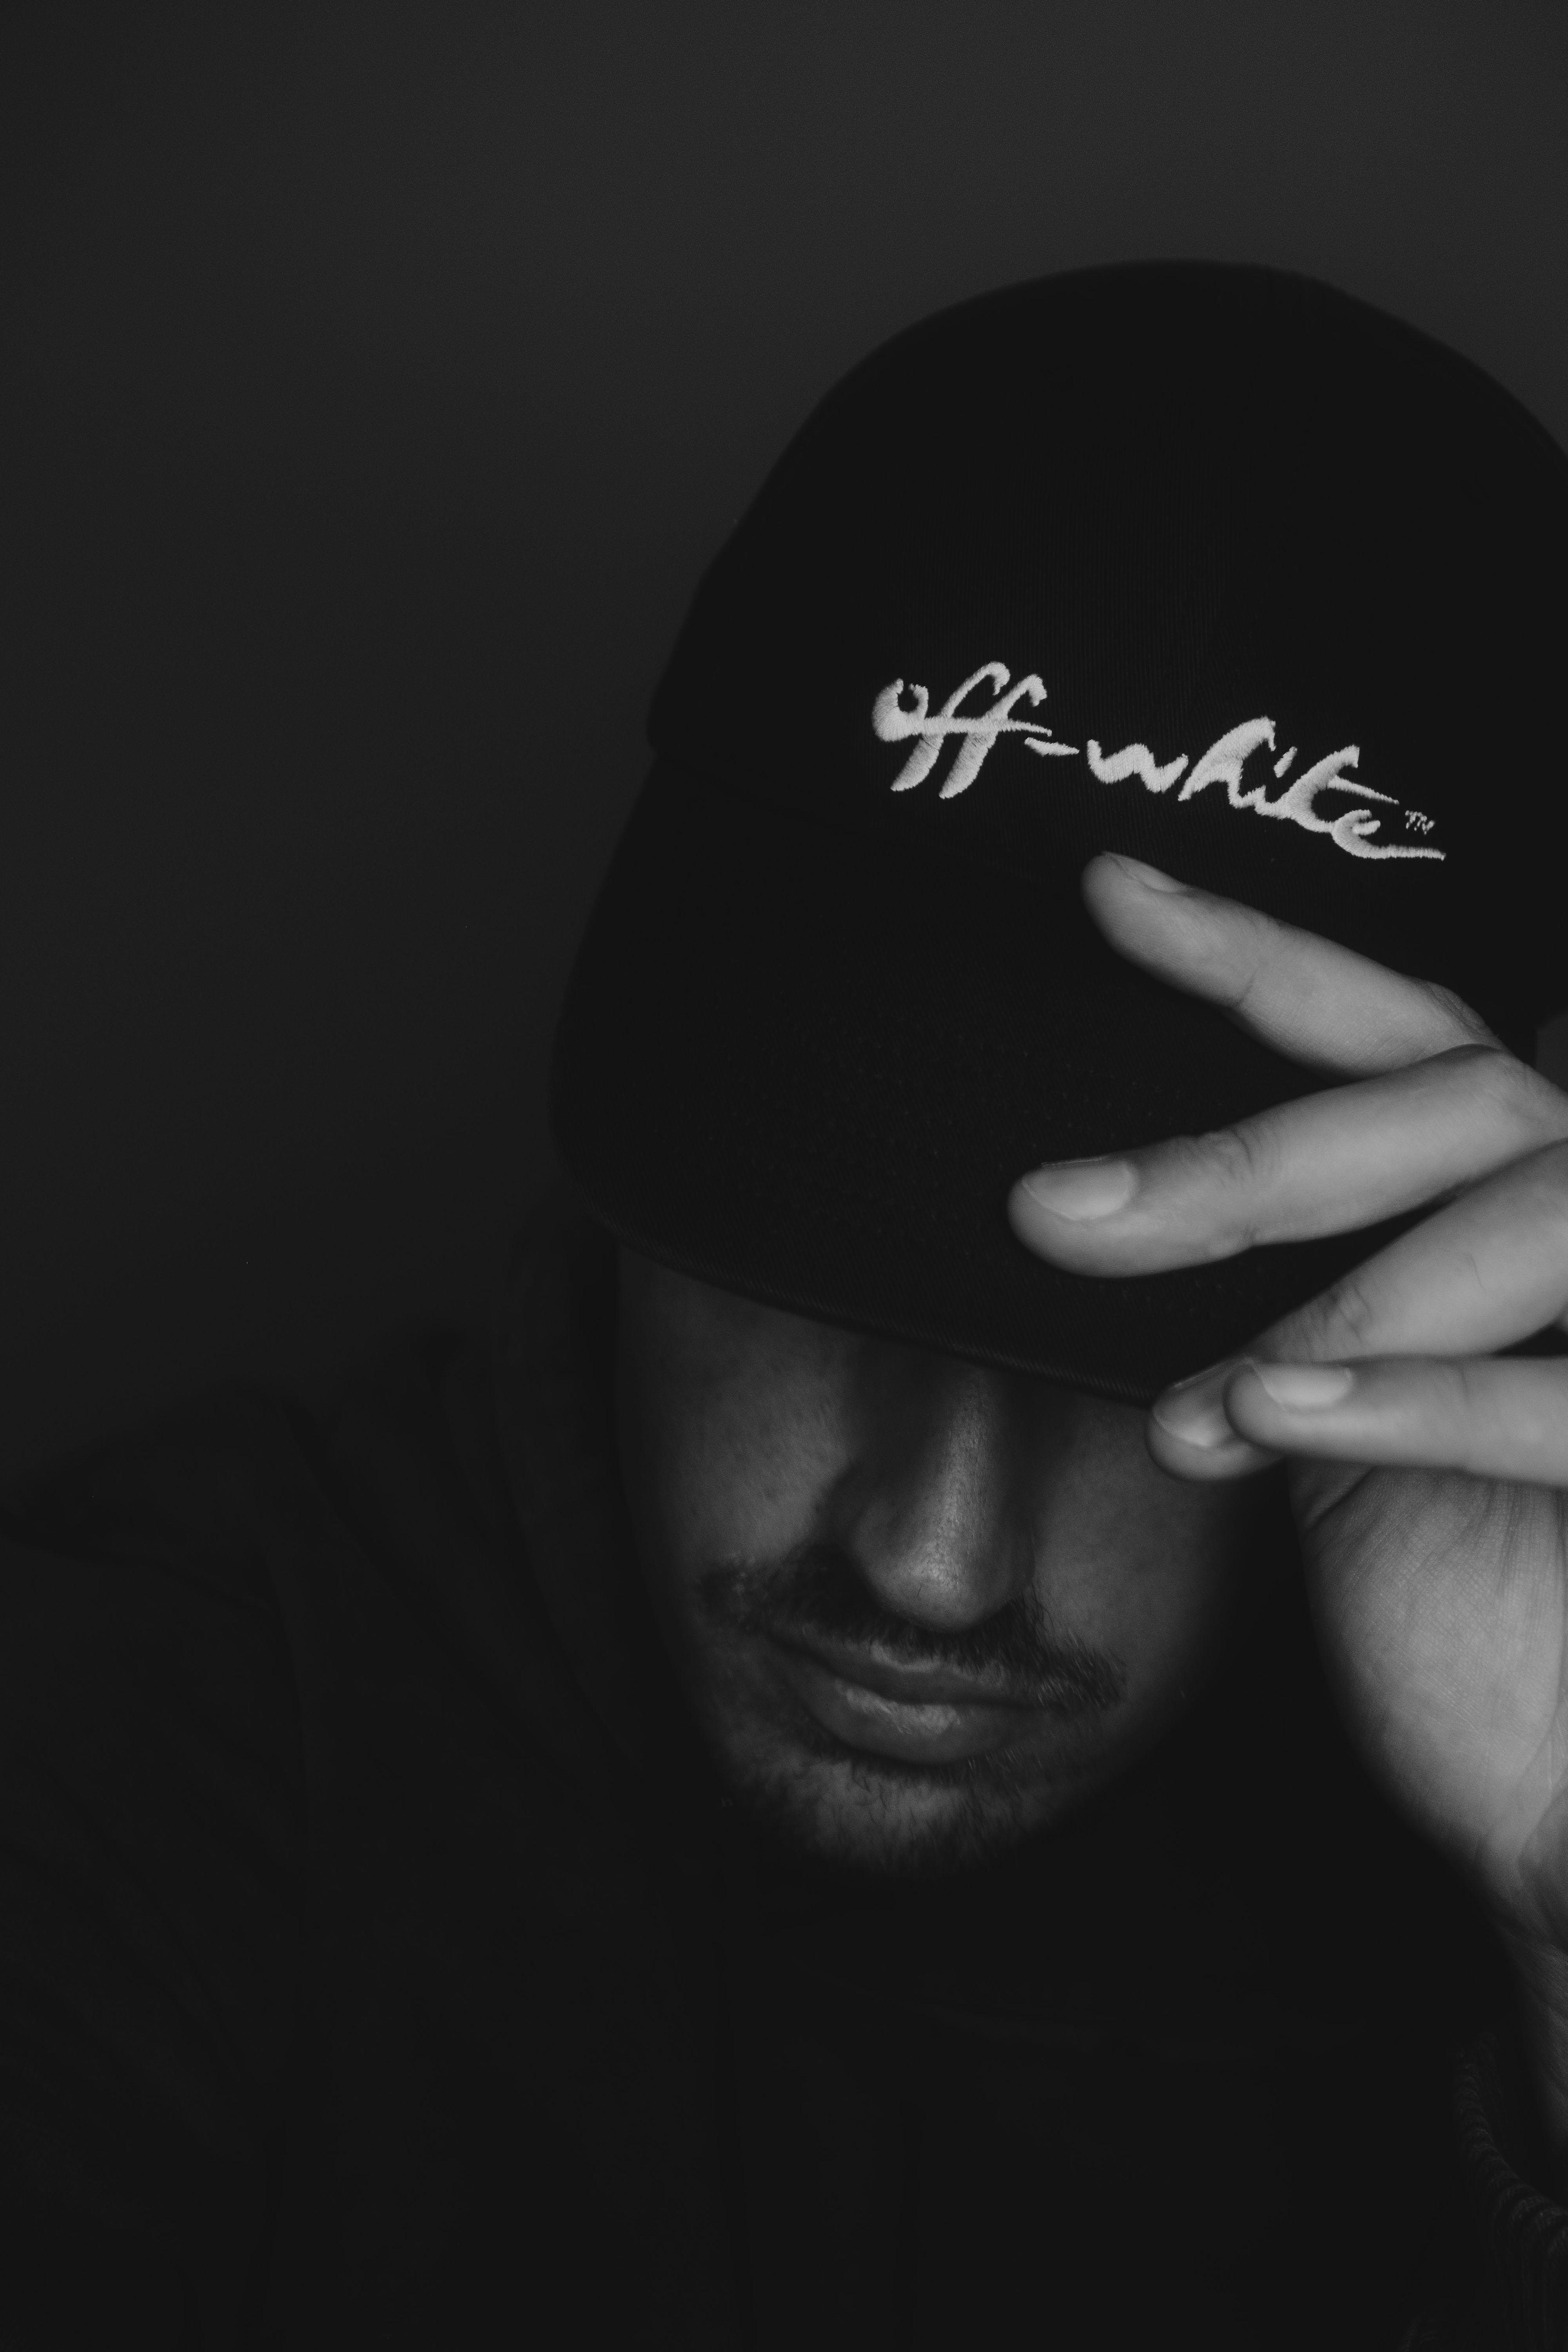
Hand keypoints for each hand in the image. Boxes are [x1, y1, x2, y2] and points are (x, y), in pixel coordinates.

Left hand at [1008, 854, 1567, 1982]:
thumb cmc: (1473, 1595)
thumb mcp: (1363, 1416)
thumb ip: (1311, 1292)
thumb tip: (1127, 1211)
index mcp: (1531, 1186)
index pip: (1402, 1033)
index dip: (1264, 955)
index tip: (1112, 896)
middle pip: (1451, 1103)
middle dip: (1243, 1160)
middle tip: (1055, 1215)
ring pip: (1518, 1212)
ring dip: (1335, 1304)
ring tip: (1203, 1405)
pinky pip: (1562, 1400)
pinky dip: (1417, 1397)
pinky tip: (1282, 1418)